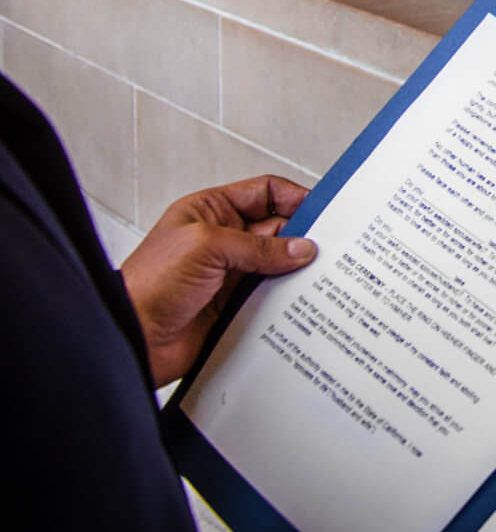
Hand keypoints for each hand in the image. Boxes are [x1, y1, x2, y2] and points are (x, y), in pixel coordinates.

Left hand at [120, 175, 316, 385]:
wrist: (133, 338)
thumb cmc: (148, 285)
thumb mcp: (206, 247)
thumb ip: (258, 246)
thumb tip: (300, 247)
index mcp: (210, 212)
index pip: (264, 192)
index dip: (294, 197)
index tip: (323, 209)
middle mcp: (222, 240)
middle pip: (277, 228)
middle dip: (301, 236)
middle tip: (326, 246)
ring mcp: (230, 273)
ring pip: (278, 264)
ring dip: (295, 269)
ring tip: (317, 272)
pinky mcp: (235, 305)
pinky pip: (272, 295)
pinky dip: (287, 297)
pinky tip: (299, 298)